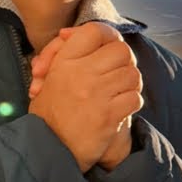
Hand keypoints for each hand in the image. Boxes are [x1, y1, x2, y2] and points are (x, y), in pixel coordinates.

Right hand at [27, 23, 142, 171]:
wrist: (48, 150)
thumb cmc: (49, 114)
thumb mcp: (47, 78)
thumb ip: (59, 54)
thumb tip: (68, 33)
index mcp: (64, 62)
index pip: (95, 31)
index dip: (107, 36)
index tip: (105, 47)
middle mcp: (81, 74)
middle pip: (121, 50)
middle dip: (123, 61)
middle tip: (117, 72)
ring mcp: (97, 94)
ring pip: (132, 74)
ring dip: (130, 83)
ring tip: (119, 91)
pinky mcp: (109, 115)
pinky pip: (135, 98)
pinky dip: (132, 102)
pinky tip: (121, 107)